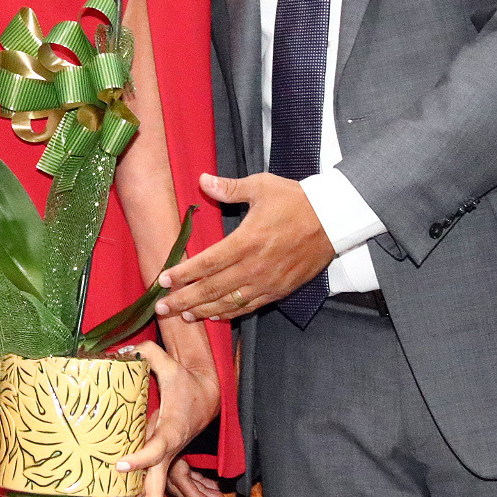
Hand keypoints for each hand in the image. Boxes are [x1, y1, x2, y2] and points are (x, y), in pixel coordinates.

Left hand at [110, 340, 221, 496]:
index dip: (139, 461)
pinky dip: (133, 490)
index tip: (118, 464)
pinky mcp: (159, 461)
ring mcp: (164, 461)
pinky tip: (110, 485)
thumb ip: (148, 353)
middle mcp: (168, 453)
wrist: (207, 397)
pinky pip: (147, 482)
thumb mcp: (170, 364)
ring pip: (153, 496)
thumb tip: (123, 351)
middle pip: (158, 495)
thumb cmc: (185, 383)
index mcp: (172, 431)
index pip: (157, 451)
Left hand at [153, 173, 334, 321]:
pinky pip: (250, 306)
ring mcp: (267, 282)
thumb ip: (229, 188)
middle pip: (211, 288)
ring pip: (229, 302)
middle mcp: (254, 266)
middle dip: (183, 300)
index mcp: (246, 241)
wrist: (334, 220)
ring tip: (183, 316)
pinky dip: (230, 313)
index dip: (182, 274)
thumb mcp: (261, 187)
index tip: (162, 280)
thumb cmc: (296, 200)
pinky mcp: (279, 290)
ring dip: (203, 310)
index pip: (206, 263)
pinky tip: (215, 315)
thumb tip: (202, 180)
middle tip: (162, 308)